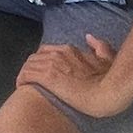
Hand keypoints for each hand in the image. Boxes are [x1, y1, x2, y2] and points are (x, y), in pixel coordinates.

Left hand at [16, 34, 132, 118]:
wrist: (107, 94)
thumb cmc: (110, 81)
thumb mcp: (109, 60)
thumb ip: (101, 47)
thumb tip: (89, 37)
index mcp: (71, 51)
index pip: (48, 51)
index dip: (43, 61)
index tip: (43, 71)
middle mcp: (59, 54)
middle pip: (35, 57)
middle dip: (32, 68)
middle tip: (31, 79)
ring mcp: (52, 64)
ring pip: (28, 64)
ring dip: (25, 74)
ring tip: (25, 84)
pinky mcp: (47, 77)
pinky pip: (26, 75)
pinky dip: (22, 79)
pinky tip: (21, 87)